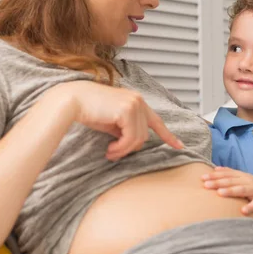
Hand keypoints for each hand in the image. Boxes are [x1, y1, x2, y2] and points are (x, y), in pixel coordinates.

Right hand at [58, 81, 183, 160]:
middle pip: (144, 135)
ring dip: (123, 150)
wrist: (72, 101)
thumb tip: (133, 144)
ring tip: (109, 152)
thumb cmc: (88, 110)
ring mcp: (135, 104)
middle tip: (112, 153)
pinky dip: (121, 148)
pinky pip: (130, 138)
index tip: (180, 146)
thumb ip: (125, 129)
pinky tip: (110, 149)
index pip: (156, 121)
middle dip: (129, 148)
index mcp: (136, 101)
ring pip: (139, 139)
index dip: (168, 135)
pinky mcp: (128, 110)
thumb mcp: (111, 122)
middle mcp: (138, 100)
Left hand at [202, 167, 252, 214]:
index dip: (214, 176)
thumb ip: (230, 173)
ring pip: (242, 190)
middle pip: (231, 181)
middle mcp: (247, 181)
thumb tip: (215, 169)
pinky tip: (243, 211)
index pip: (226, 174)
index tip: (202, 178)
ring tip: (220, 193)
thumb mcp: (243, 177)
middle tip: (205, 185)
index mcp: (241, 176)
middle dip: (218, 182)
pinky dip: (250, 207)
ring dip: (231, 191)